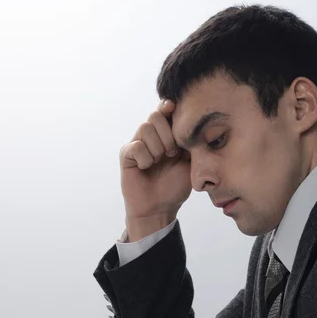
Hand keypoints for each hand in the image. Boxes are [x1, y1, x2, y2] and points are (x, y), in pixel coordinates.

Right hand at [120, 100, 191, 240]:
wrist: (160, 209)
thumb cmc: (174, 187)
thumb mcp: (189, 163)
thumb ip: (189, 141)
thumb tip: (190, 122)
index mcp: (165, 135)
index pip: (164, 111)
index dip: (169, 108)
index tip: (175, 109)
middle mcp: (150, 137)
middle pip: (155, 116)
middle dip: (168, 134)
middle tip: (172, 153)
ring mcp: (137, 145)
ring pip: (145, 128)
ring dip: (157, 148)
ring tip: (159, 162)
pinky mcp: (126, 156)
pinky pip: (136, 146)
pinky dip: (145, 158)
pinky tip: (146, 168)